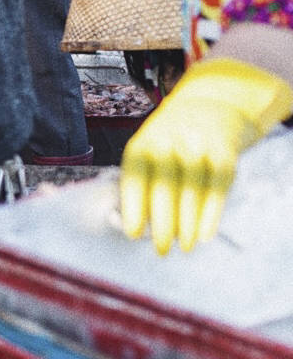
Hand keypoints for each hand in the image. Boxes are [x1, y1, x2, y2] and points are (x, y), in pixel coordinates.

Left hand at [121, 57, 292, 252]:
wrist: (208, 108)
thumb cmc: (168, 144)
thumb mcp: (147, 151)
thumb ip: (140, 182)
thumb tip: (134, 227)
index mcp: (142, 146)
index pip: (135, 179)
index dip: (133, 208)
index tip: (133, 234)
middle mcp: (169, 144)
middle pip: (164, 189)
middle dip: (162, 223)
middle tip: (160, 249)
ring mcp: (198, 148)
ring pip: (192, 192)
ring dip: (187, 224)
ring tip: (183, 247)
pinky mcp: (224, 154)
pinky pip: (218, 189)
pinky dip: (211, 214)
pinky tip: (204, 235)